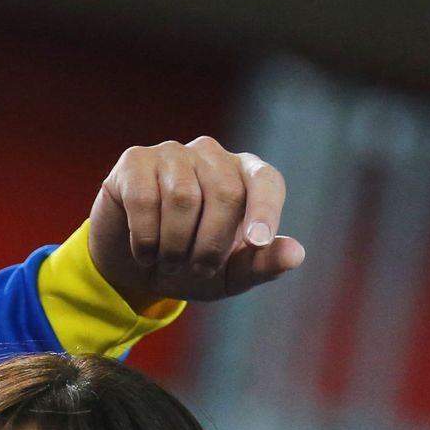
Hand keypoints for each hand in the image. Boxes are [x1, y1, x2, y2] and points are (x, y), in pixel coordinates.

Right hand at [89, 136, 305, 309]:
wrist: (134, 267)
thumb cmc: (189, 266)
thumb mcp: (229, 276)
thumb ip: (262, 265)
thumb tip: (296, 255)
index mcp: (244, 176)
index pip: (266, 180)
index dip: (265, 209)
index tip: (258, 241)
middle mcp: (212, 155)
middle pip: (225, 193)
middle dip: (210, 244)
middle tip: (196, 270)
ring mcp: (172, 153)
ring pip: (183, 197)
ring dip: (175, 246)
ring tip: (168, 262)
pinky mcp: (135, 161)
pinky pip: (145, 198)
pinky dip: (145, 238)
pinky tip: (144, 252)